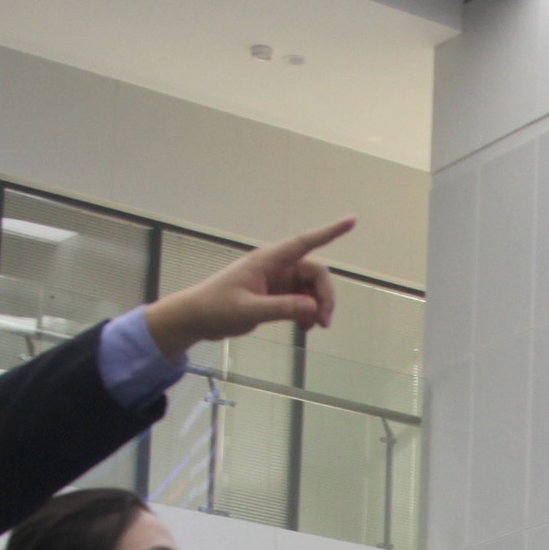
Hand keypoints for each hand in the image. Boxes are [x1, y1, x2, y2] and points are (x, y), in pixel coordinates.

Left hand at [144, 217, 347, 353]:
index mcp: (268, 260)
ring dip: (318, 306)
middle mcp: (276, 267)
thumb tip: (313, 308)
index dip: (330, 231)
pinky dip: (307, 313)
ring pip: (310, 288)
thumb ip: (281, 308)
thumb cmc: (216, 308)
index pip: (305, 242)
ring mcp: (276, 281)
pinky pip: (301, 300)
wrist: (196, 319)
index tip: (351, 221)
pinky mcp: (274, 295)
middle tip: (325, 321)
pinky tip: (306, 329)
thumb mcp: (248, 310)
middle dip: (325, 295)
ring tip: (315, 328)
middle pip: (315, 273)